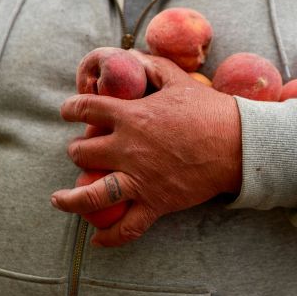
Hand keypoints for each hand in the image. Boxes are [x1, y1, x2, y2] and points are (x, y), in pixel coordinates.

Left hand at [51, 51, 241, 245]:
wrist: (237, 144)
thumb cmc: (209, 110)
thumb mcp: (178, 79)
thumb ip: (151, 66)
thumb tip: (131, 56)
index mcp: (131, 116)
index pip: (87, 110)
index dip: (71, 109)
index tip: (67, 111)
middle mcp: (128, 149)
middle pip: (82, 152)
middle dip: (76, 151)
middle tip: (81, 151)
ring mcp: (139, 179)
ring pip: (91, 194)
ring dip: (70, 198)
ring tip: (59, 199)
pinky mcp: (155, 202)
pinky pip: (126, 227)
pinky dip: (109, 237)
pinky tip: (96, 239)